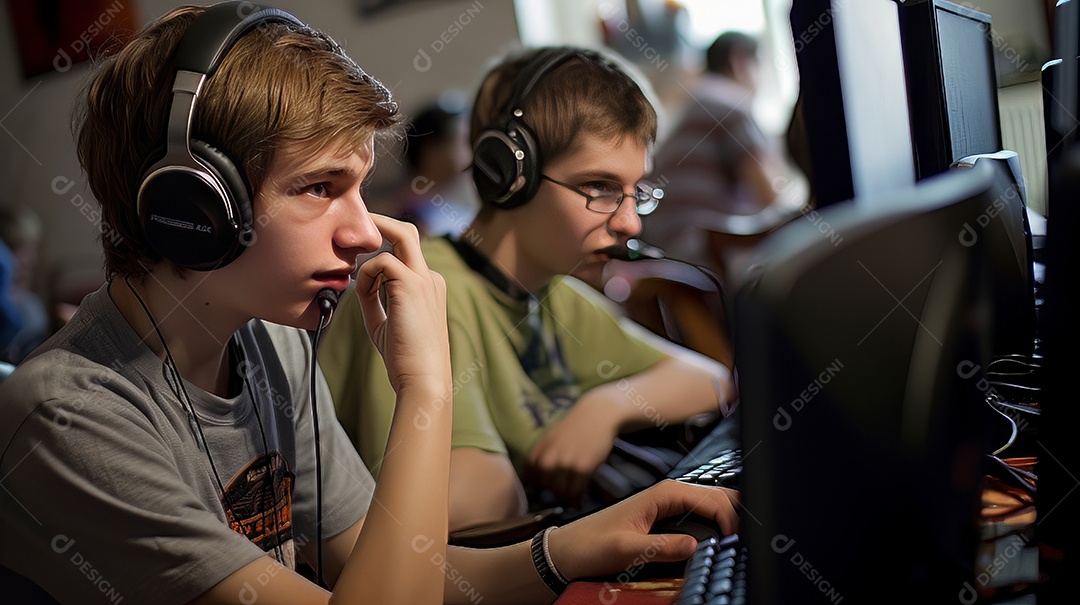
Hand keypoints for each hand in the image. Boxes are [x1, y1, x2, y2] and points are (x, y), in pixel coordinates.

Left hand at [354, 215, 449, 394]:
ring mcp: (424, 279)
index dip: (381, 248)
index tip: (359, 253)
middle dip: (381, 222)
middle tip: (355, 221)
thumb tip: (357, 282)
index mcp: (427, 286)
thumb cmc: (405, 358)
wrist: (423, 378)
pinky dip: (366, 274)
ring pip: (399, 236)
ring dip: (369, 253)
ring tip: (354, 276)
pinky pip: (383, 261)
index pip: (405, 252)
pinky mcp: (413, 285)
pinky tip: (360, 291)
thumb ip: (372, 300)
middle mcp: (430, 278)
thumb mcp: (383, 324)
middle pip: (408, 231)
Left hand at [524, 396, 619, 505]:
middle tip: (563, 494)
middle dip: (554, 493)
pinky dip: (577, 499)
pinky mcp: (582, 469)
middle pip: (545, 488)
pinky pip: (576, 492)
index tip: (545, 491)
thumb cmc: (574, 427)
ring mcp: (564, 464)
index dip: (536, 488)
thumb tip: (536, 482)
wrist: (597, 415)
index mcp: (537, 451)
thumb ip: (542, 457)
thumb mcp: (550, 439)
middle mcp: (547, 459)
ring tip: (572, 498)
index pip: (528, 479)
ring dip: (567, 498)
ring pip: (561, 493)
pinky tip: (580, 499)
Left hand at [547, 480, 738, 580]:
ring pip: (710, 504)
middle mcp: (668, 494)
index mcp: (663, 494)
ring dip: (728, 515)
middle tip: (748, 538)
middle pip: (716, 497)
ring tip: (740, 536)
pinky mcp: (665, 517)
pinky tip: (721, 535)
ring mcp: (667, 504)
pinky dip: (716, 521)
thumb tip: (696, 547)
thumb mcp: (626, 550)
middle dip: (737, 512)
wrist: (568, 550)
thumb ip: (661, 548)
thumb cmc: (590, 545)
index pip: (711, 499)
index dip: (730, 518)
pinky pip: (699, 514)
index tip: (736, 541)